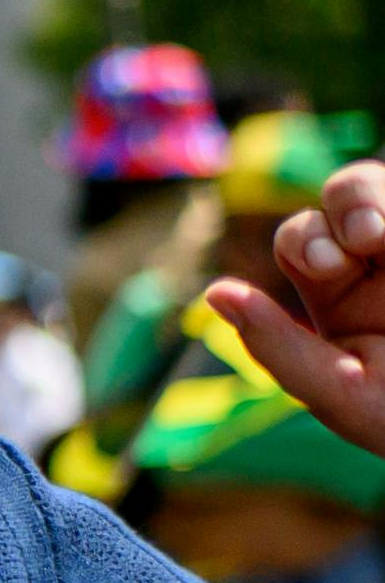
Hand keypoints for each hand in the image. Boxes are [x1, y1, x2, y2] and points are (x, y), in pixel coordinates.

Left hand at [209, 164, 384, 459]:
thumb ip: (282, 349)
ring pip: (377, 187)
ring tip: (379, 234)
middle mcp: (380, 261)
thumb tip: (215, 293)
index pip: (303, 241)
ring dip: (369, 196)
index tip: (324, 264)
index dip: (305, 239)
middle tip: (366, 236)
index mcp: (340, 294)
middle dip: (347, 203)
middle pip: (344, 196)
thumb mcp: (344, 395)